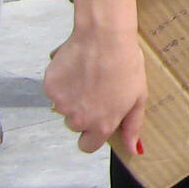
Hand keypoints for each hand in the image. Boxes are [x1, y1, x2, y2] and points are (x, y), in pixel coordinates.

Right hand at [44, 24, 147, 155]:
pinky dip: (62, 81)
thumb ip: (132, 127)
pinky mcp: (49, 87)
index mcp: (100, 126)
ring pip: (63, 107)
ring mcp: (61, 104)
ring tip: (88, 74)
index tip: (99, 118)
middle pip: (76, 125)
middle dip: (84, 111)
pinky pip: (54, 90)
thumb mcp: (138, 97)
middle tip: (98, 88)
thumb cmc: (126, 64)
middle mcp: (78, 120)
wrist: (104, 37)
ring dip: (72, 96)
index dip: (93, 134)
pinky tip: (76, 66)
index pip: (88, 146)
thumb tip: (134, 150)